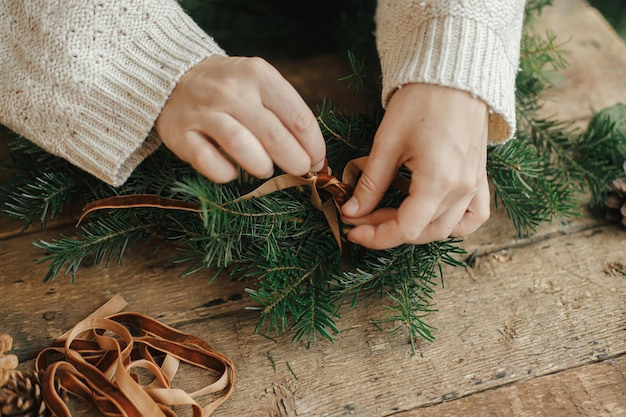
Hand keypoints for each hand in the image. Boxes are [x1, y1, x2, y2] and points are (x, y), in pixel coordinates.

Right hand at [155, 56, 325, 182]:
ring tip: (265, 167)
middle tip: (299, 170)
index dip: (313, 146)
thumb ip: (285, 114)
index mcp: (257, 75)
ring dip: (262, 167)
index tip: (317, 160)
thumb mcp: (260, 84)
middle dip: (294, 161)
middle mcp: (230, 91)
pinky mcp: (180, 135)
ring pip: (243, 149)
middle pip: (274, 136)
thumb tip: (313, 156)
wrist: (172, 77)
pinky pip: (211, 165)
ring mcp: (202, 112)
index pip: (298, 117)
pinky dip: (228, 174)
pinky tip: (233, 169)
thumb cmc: (230, 88)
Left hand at [340, 83, 489, 249]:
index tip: (352, 229)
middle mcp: (462, 189)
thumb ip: (371, 184)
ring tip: (387, 215)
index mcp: (439, 181)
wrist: (454, 75)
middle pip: (423, 231)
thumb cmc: (420, 101)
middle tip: (360, 217)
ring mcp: (474, 185)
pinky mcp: (478, 178)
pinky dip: (452, 223)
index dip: (376, 236)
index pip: (406, 229)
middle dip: (387, 230)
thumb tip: (353, 211)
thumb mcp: (387, 143)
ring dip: (415, 229)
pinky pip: (472, 216)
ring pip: (445, 228)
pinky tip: (430, 215)